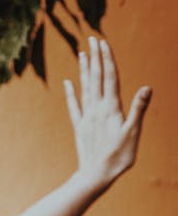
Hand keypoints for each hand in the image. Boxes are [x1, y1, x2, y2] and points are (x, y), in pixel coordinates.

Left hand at [64, 37, 150, 194]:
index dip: (107, 58)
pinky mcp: (80, 128)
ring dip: (84, 69)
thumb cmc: (118, 158)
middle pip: (96, 78)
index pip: (109, 77)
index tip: (103, 41)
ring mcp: (87, 118)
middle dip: (95, 57)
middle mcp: (96, 109)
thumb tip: (146, 88)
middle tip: (92, 38)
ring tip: (82, 53)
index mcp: (110, 108)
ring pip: (85, 88)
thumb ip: (138, 109)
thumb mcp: (132, 133)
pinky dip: (71, 93)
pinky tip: (67, 82)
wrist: (95, 177)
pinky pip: (74, 106)